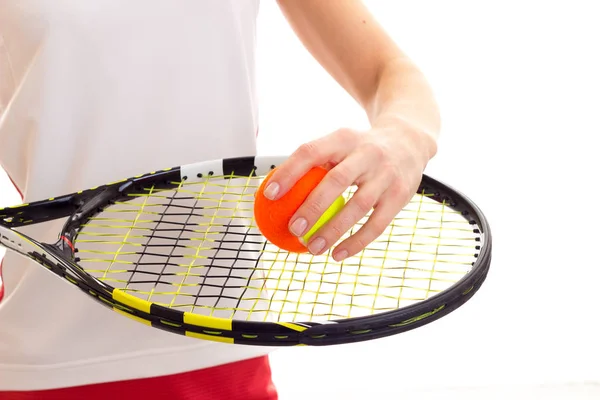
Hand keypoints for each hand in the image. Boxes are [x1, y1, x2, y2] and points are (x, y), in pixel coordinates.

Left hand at [262, 119, 436, 260]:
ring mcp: (387, 175)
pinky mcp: (401, 195)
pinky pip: (378, 224)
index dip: (289, 172)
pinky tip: (338, 255)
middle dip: (313, 207)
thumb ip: (312, 164)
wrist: (409, 141)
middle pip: (337, 181)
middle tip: (294, 229)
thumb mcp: (340, 143)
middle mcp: (368, 153)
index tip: (270, 195)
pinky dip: (356, 242)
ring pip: (358, 206)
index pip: (312, 152)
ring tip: (312, 249)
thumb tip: (271, 192)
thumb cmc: (361, 148)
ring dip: (333, 231)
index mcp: (345, 138)